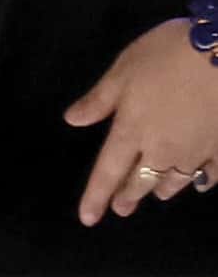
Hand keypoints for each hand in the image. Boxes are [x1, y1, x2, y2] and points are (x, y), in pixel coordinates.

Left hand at [68, 14, 217, 226]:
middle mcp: (163, 149)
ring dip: (163, 188)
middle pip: (142, 180)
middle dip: (129, 195)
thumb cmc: (166, 57)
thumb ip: (98, 101)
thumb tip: (72, 120)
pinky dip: (203, 180)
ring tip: (157, 193)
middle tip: (122, 208)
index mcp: (131, 132)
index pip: (107, 172)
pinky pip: (212, 172)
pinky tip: (201, 182)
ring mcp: (197, 150)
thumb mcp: (121, 72)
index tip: (88, 219)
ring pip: (177, 179)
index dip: (96, 197)